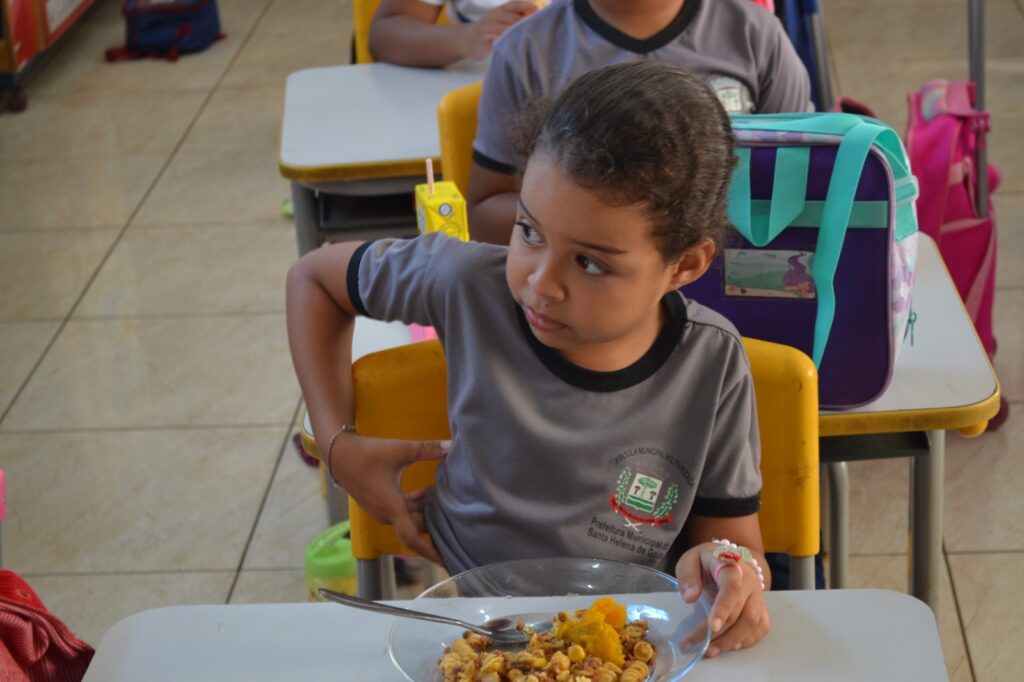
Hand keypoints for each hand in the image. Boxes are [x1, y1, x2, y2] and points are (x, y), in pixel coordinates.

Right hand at [326, 433, 450, 564]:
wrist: (339, 453)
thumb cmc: (367, 453)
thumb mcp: (400, 449)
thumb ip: (427, 448)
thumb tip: (452, 445)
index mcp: (392, 507)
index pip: (412, 537)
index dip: (429, 551)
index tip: (445, 561)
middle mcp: (386, 514)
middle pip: (416, 527)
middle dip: (434, 524)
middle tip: (457, 520)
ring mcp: (381, 511)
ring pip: (409, 519)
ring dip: (425, 512)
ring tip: (445, 502)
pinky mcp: (379, 505)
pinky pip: (401, 512)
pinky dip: (415, 506)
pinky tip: (426, 492)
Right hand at [461, 1, 537, 59]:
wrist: (466, 39)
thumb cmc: (489, 29)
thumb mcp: (500, 18)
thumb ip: (516, 16)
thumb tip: (539, 16)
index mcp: (500, 9)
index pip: (516, 5)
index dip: (528, 7)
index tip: (539, 11)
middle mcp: (494, 16)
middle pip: (514, 19)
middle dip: (526, 25)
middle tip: (539, 32)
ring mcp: (488, 28)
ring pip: (507, 30)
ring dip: (519, 35)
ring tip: (531, 42)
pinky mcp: (484, 40)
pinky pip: (498, 41)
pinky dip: (507, 44)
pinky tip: (516, 49)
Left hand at [675, 542, 770, 656]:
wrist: (727, 557)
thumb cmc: (705, 561)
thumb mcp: (690, 561)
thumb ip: (688, 576)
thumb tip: (689, 598)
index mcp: (731, 566)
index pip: (732, 587)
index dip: (723, 608)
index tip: (712, 626)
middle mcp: (750, 582)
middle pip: (742, 612)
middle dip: (721, 633)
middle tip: (699, 646)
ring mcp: (758, 596)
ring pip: (753, 623)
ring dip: (732, 640)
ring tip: (711, 651)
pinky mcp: (761, 607)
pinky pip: (761, 628)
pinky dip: (747, 641)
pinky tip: (729, 646)